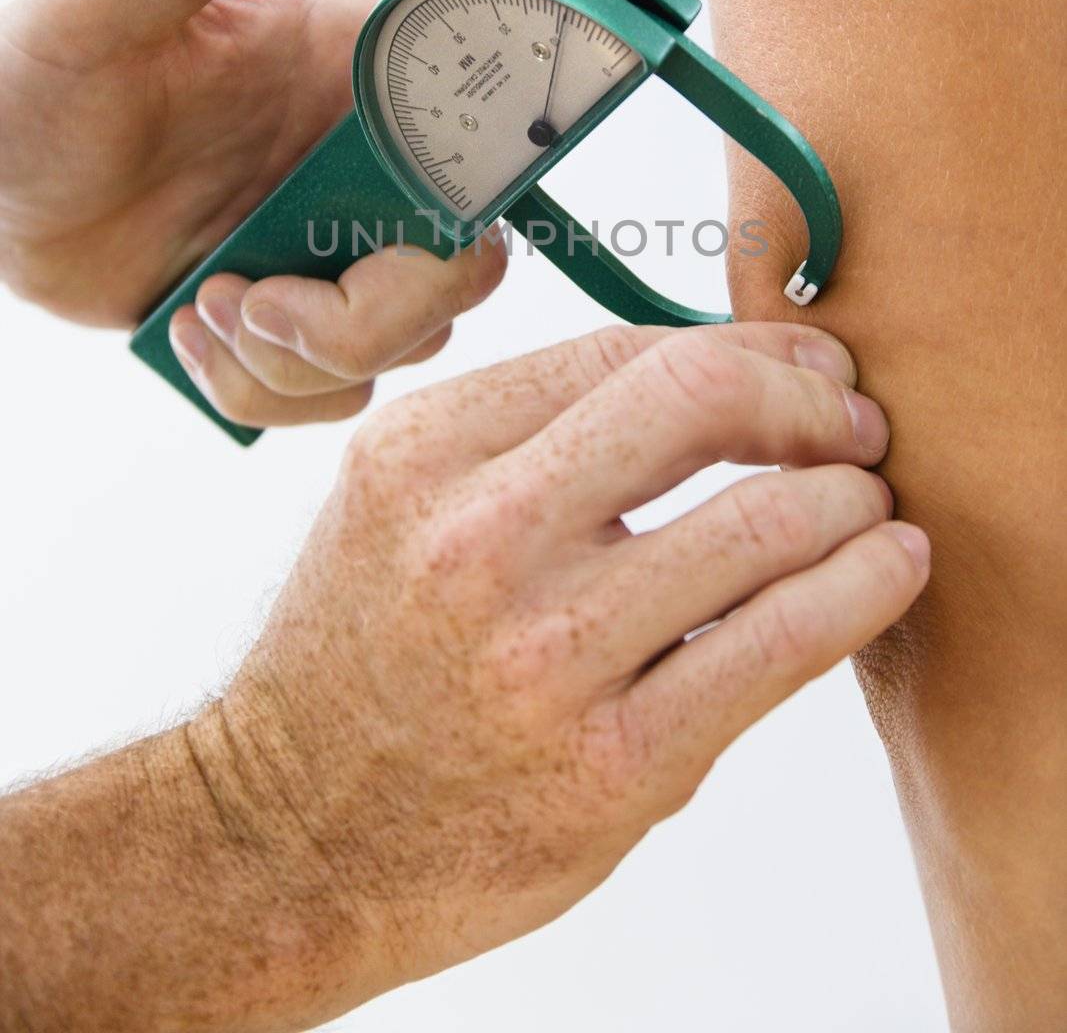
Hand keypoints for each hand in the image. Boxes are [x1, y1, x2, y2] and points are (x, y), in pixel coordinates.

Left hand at [0, 0, 505, 415]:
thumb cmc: (44, 71)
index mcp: (355, 73)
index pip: (488, 117)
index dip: (490, 175)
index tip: (407, 207)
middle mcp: (367, 165)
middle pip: (468, 264)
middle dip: (380, 310)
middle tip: (264, 298)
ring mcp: (337, 249)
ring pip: (410, 341)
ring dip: (305, 358)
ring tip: (204, 309)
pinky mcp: (295, 323)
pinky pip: (336, 391)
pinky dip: (266, 390)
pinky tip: (191, 333)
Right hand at [180, 320, 927, 1026]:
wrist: (290, 838)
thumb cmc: (362, 657)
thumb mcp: (398, 503)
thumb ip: (528, 434)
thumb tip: (715, 378)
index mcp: (424, 452)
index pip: (628, 351)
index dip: (745, 348)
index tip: (802, 367)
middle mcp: (478, 537)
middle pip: (701, 399)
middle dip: (810, 398)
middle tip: (855, 426)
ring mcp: (546, 654)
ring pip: (764, 523)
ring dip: (849, 499)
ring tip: (870, 508)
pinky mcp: (613, 765)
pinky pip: (778, 646)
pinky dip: (861, 590)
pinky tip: (888, 570)